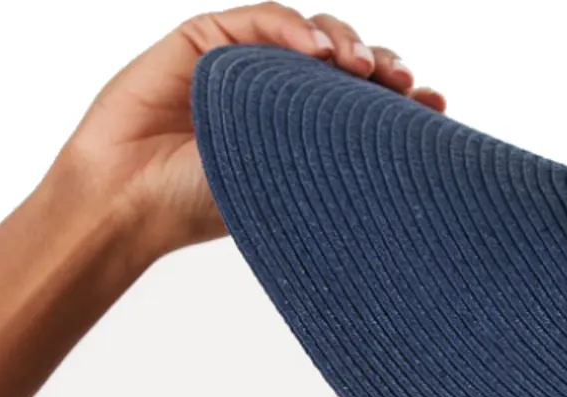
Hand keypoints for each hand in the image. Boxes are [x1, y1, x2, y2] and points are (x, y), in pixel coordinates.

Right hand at [52, 7, 446, 260]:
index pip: (359, 104)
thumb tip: (402, 167)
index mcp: (299, 133)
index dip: (400, 98)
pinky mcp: (209, 37)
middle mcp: (276, 94)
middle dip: (381, 67)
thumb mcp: (281, 189)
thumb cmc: (198, 206)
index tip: (437, 105)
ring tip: (365, 70)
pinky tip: (320, 52)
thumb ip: (328, 165)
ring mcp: (244, 62)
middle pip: (343, 62)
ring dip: (345, 42)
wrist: (129, 196)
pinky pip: (263, 20)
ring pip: (310, 32)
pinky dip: (294, 29)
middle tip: (406, 87)